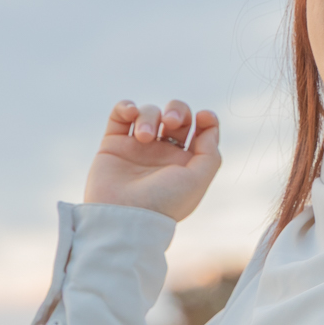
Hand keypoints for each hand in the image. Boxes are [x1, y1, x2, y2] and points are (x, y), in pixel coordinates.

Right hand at [83, 100, 221, 221]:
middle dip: (177, 111)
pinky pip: (119, 116)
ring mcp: (137, 148)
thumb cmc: (163, 202)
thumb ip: (210, 153)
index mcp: (185, 163)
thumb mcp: (197, 181)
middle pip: (175, 116)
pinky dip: (126, 107)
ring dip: (149, 116)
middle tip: (171, 122)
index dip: (206, 119)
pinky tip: (131, 113)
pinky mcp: (113, 145)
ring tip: (143, 137)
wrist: (123, 217)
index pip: (200, 131)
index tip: (203, 117)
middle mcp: (162, 154)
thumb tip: (209, 126)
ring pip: (149, 113)